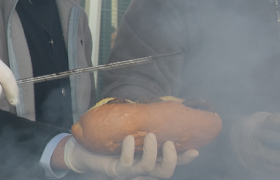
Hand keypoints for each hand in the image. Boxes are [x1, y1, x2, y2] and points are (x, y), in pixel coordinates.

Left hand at [63, 133, 198, 178]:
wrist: (84, 149)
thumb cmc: (108, 139)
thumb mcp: (129, 130)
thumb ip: (142, 124)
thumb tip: (158, 106)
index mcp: (148, 160)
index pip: (171, 163)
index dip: (185, 159)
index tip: (195, 150)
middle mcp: (141, 170)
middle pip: (165, 172)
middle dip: (172, 159)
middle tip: (168, 142)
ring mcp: (129, 173)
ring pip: (149, 168)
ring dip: (153, 152)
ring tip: (151, 136)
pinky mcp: (116, 171)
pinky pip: (127, 163)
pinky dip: (129, 150)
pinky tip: (128, 138)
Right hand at [231, 112, 279, 171]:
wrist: (232, 133)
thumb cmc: (254, 123)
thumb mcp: (263, 117)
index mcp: (251, 128)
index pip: (264, 133)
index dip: (277, 137)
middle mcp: (247, 144)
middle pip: (268, 154)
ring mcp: (248, 156)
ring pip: (270, 165)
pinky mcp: (250, 165)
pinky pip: (269, 170)